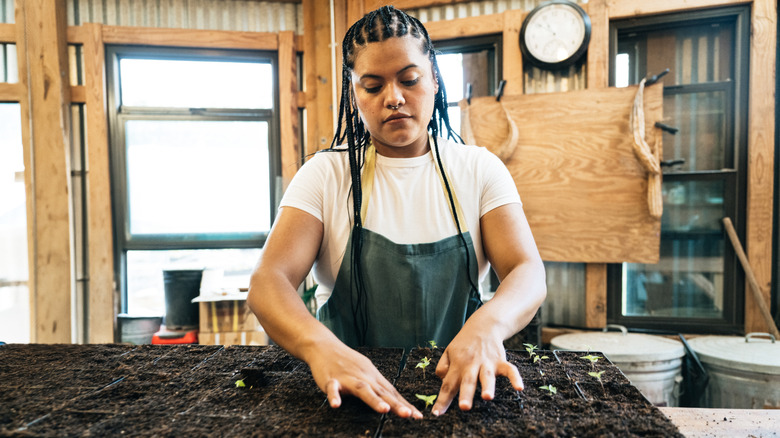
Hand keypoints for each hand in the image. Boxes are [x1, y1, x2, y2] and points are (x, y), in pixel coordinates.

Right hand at [307, 340, 422, 418]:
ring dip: (374, 400)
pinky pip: (333, 389)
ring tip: (384, 410)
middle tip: (409, 415)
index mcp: (373, 376)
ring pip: (363, 389)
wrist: (324, 346)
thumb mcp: (366, 373)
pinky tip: (336, 405)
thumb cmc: (347, 362)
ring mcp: (348, 378)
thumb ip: (378, 388)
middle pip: (382, 392)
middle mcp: (364, 377)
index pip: (392, 392)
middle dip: (396, 404)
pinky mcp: (331, 379)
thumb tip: (395, 402)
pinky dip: (334, 396)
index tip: (418, 416)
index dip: (405, 404)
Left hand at [431, 329, 522, 415]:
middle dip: (466, 394)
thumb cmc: (464, 344)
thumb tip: (442, 382)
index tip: (436, 413)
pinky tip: (519, 388)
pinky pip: (509, 370)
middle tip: (464, 407)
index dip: (442, 400)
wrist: (483, 325)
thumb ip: (442, 367)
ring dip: (487, 386)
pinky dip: (515, 378)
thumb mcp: (448, 351)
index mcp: (457, 364)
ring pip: (486, 376)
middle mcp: (471, 364)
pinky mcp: (500, 361)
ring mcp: (486, 362)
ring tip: (487, 397)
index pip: (447, 385)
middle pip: (467, 381)